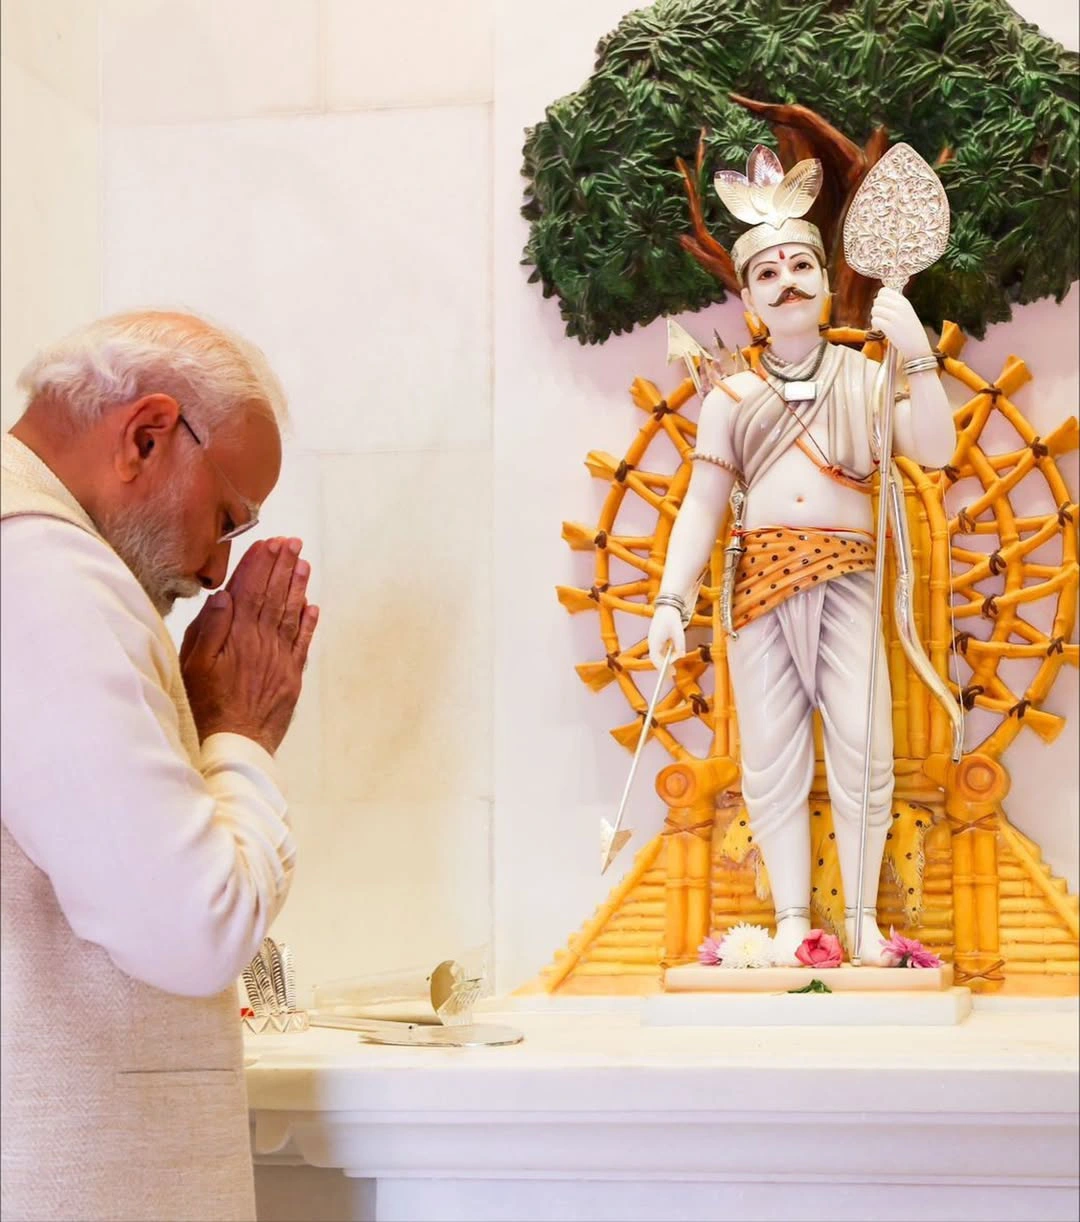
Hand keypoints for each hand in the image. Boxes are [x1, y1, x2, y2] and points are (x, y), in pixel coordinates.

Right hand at [181, 538, 318, 754]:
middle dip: (282, 567)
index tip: (268, 543)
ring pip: (291, 615)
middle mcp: (263, 643)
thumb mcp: (194, 666)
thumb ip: (209, 628)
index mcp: (237, 637)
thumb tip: (224, 595)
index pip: (250, 590)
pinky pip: (303, 644)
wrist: (234, 746)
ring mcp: (280, 660)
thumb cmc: (205, 707)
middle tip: (292, 543)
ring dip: (297, 587)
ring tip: (302, 563)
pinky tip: (312, 606)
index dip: (259, 565)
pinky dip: (308, 623)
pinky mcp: (291, 678)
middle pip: (274, 597)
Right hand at [647, 604, 684, 673]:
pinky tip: (671, 657)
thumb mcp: (678, 633)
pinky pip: (659, 651)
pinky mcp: (656, 639)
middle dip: (663, 667)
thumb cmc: (671, 619)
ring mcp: (653, 640)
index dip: (663, 668)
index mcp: (655, 641)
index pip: (657, 659)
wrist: (666, 607)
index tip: (670, 674)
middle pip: (656, 659)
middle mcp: (652, 642)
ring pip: (657, 655)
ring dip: (665, 661)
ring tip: (673, 665)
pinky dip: (664, 656)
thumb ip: (680, 646)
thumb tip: (681, 656)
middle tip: (672, 674)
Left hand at [870, 287, 931, 360]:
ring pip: (874, 310)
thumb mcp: (907, 312)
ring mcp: (895, 316)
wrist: (917, 346)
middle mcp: (899, 306)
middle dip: (877, 309)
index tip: (884, 308)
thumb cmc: (910, 330)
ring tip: (882, 325)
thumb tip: (879, 300)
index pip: (884, 291)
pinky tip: (881, 330)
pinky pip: (875, 320)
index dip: (880, 300)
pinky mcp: (889, 327)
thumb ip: (895, 305)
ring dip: (875, 318)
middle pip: (877, 300)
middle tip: (882, 318)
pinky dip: (875, 326)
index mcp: (904, 301)